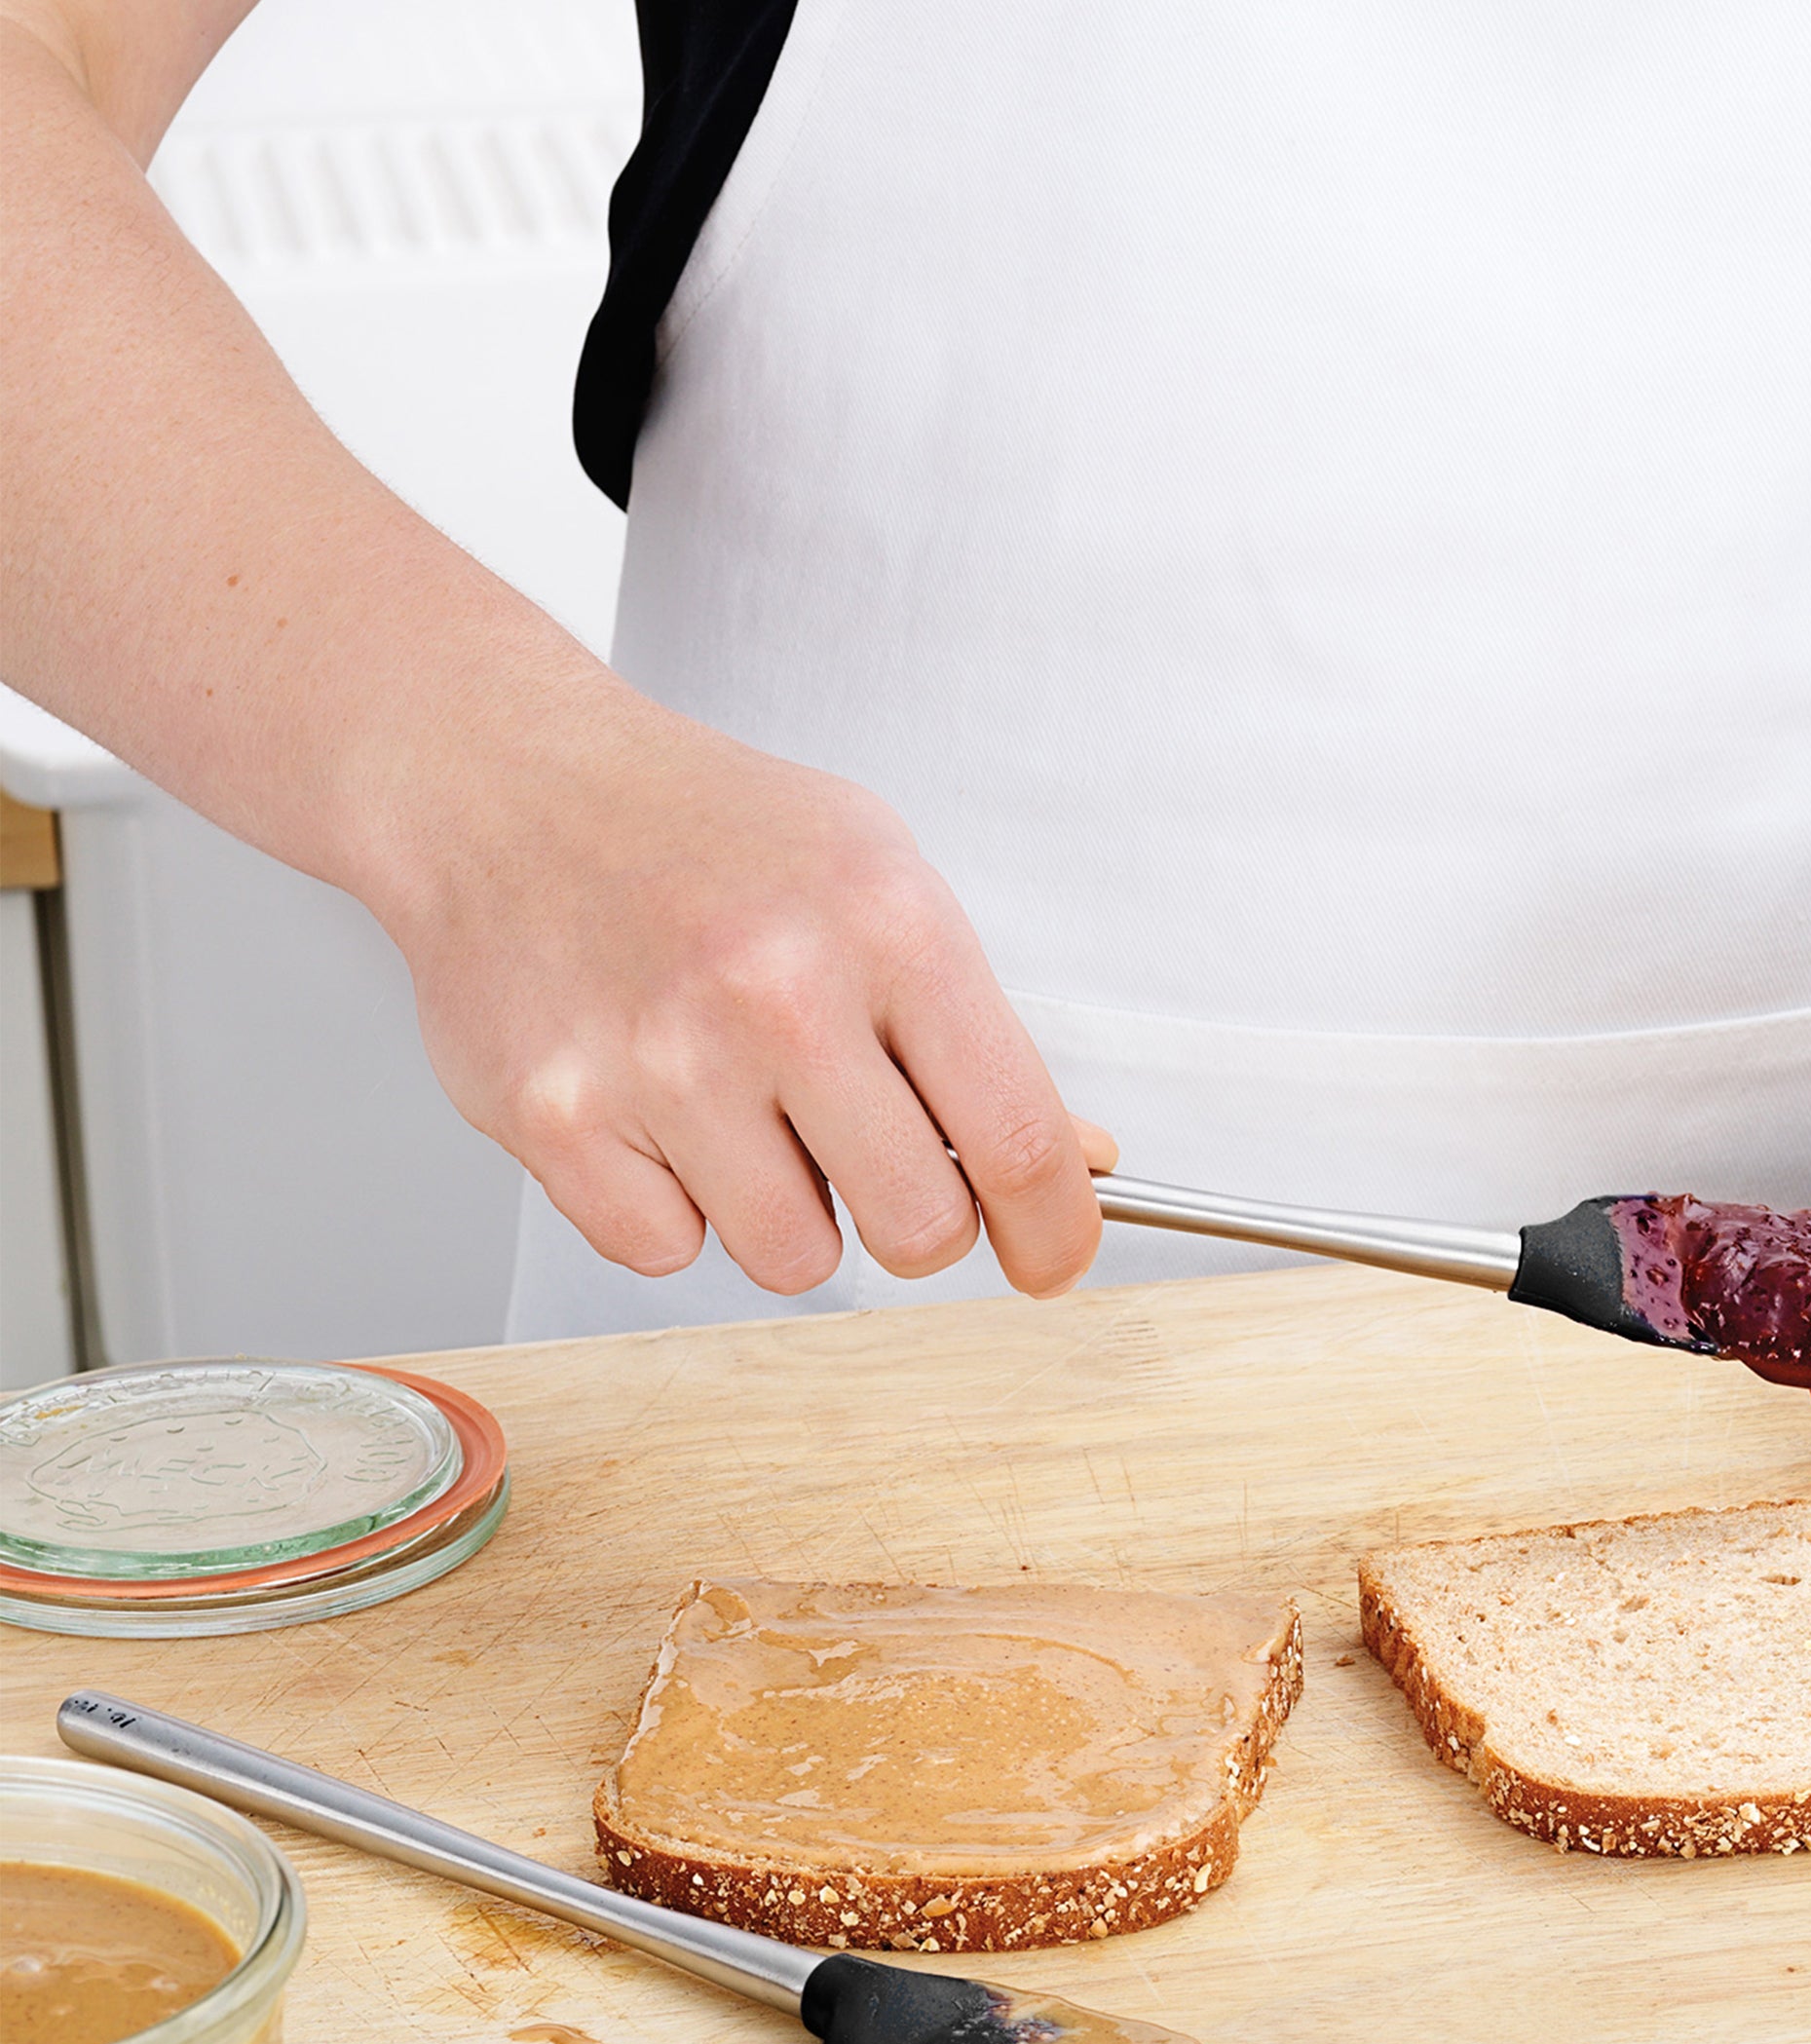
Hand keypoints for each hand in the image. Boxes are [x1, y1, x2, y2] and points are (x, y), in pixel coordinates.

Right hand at [376, 696, 1113, 1297]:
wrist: (503, 783)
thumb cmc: (704, 835)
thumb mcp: (880, 883)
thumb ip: (977, 1034)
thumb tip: (1074, 1164)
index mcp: (887, 925)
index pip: (1020, 1140)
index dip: (1054, 1231)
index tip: (1051, 1259)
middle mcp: (777, 992)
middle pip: (920, 1230)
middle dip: (914, 1220)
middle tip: (869, 1156)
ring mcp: (661, 1061)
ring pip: (794, 1260)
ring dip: (784, 1211)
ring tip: (740, 1105)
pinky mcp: (557, 1119)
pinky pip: (667, 1252)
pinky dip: (670, 1206)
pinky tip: (651, 1110)